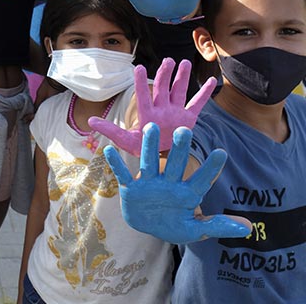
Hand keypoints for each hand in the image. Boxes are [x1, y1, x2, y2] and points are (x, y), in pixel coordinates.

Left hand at [89, 58, 216, 155]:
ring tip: (185, 62)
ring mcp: (175, 111)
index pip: (143, 95)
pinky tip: (212, 80)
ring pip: (179, 90)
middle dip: (165, 74)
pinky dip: (205, 93)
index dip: (141, 82)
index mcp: (146, 113)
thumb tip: (90, 120)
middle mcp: (160, 108)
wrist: (158, 156)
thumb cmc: (140, 147)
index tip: (140, 68)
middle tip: (168, 60)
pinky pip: (197, 103)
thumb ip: (110, 130)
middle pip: (162, 88)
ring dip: (182, 77)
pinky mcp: (188, 118)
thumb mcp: (124, 140)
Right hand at [104, 122, 250, 243]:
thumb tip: (248, 228)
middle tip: (185, 131)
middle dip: (180, 149)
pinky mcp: (130, 188)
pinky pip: (122, 174)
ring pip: (149, 162)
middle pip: (175, 164)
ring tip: (150, 128)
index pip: (201, 179)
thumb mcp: (195, 230)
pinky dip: (115, 163)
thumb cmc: (174, 225)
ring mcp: (148, 184)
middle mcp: (168, 183)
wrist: (147, 226)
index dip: (211, 168)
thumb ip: (218, 226)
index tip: (221, 153)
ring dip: (149, 147)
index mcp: (187, 193)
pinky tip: (109, 149)